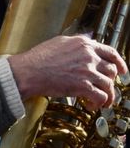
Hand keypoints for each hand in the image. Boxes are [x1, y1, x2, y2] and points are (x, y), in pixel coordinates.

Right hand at [7, 35, 126, 108]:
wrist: (27, 72)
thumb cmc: (37, 59)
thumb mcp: (59, 42)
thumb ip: (76, 42)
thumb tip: (86, 42)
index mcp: (84, 44)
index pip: (110, 52)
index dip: (119, 63)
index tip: (122, 70)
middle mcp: (88, 56)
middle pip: (111, 70)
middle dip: (111, 81)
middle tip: (107, 87)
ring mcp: (86, 71)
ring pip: (109, 84)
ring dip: (108, 95)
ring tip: (102, 101)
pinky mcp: (82, 86)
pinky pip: (100, 96)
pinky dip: (100, 103)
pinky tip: (93, 106)